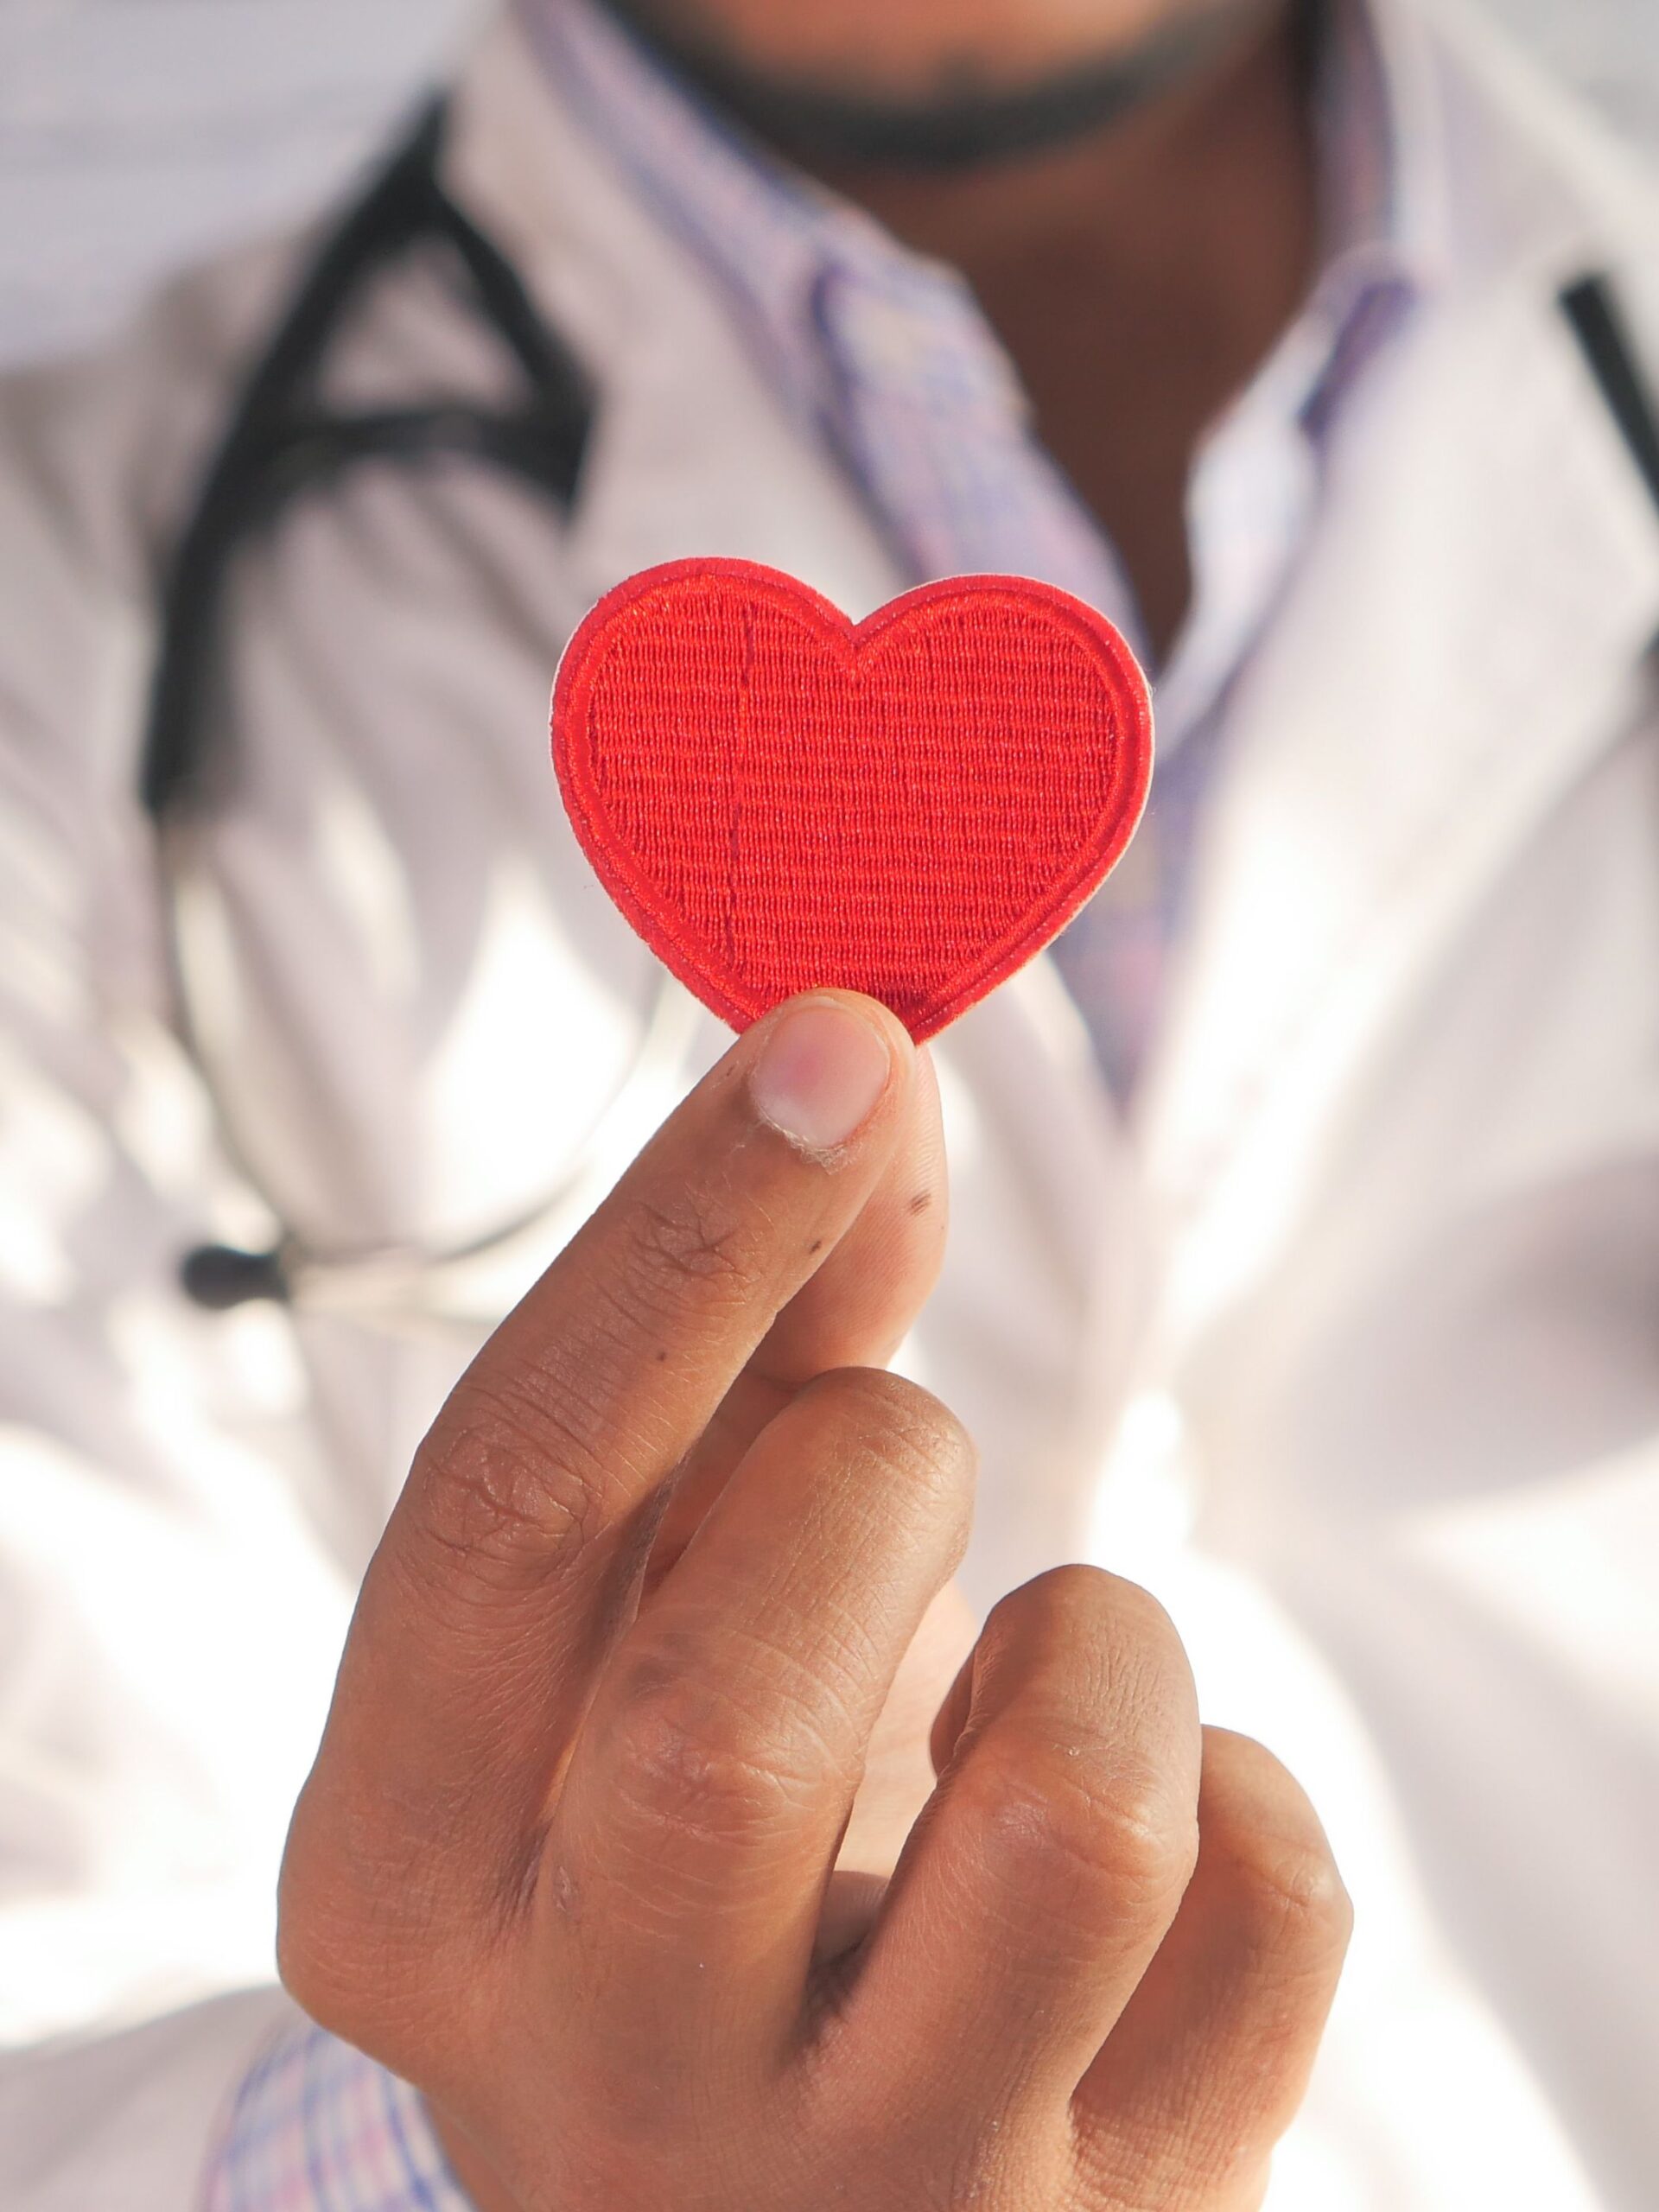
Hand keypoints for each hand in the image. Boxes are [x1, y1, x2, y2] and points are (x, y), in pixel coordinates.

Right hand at [278, 992, 1348, 2209]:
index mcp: (414, 1885)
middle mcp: (595, 2077)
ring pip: (1067, 1829)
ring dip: (1096, 1644)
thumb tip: (862, 1072)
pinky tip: (1134, 1829)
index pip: (509, 1517)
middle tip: (892, 1465)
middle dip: (866, 1475)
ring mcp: (861, 2194)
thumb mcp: (649, 1621)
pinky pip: (1261, 1909)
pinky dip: (1236, 1787)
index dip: (681, 1243)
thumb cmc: (691, 1846)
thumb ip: (741, 1346)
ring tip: (1028, 1672)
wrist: (778, 2192)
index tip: (836, 1034)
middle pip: (734, 1711)